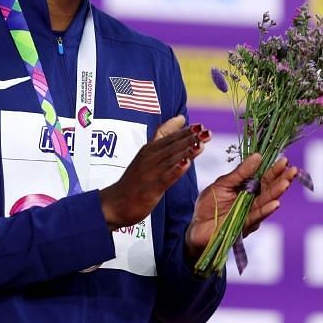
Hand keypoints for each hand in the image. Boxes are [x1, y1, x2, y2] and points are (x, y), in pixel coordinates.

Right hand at [99, 115, 208, 229]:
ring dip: (186, 152)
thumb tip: (181, 117)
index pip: (170, 137)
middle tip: (207, 132)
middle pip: (173, 147)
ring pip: (171, 160)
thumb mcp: (148, 152)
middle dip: (190, 139)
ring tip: (201, 144)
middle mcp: (150, 158)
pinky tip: (186, 164)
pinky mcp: (150, 189)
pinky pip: (165, 178)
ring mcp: (150, 173)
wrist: (114, 204)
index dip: (186, 132)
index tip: (201, 126)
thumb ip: (164, 135)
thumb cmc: (135, 178)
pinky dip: (175, 171)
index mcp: (150, 149)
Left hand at [184, 153, 298, 260]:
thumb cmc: (209, 204)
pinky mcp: (245, 226)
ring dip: (277, 193)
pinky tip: (276, 203)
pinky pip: (256, 216)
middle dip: (282, 179)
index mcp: (248, 188)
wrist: (196, 227)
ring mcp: (251, 214)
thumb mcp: (223, 183)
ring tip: (286, 183)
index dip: (275, 169)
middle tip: (292, 170)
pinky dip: (266, 210)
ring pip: (266, 202)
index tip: (285, 160)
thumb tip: (258, 156)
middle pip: (270, 189)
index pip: (265, 177)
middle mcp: (253, 200)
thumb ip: (241, 173)